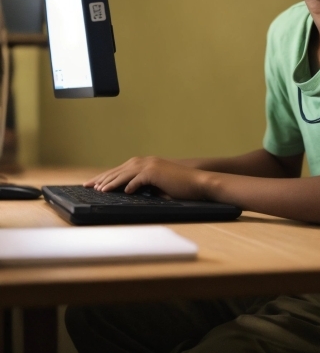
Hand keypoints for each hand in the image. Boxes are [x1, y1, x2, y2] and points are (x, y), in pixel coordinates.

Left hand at [83, 157, 206, 200]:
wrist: (197, 183)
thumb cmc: (179, 187)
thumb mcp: (158, 185)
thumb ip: (144, 186)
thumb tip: (127, 192)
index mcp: (146, 163)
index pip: (122, 169)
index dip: (107, 176)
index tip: (94, 183)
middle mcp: (147, 161)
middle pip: (120, 169)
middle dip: (103, 177)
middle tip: (88, 185)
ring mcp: (152, 165)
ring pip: (126, 173)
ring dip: (112, 181)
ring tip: (100, 190)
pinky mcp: (157, 172)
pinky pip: (140, 179)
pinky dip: (131, 184)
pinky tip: (124, 192)